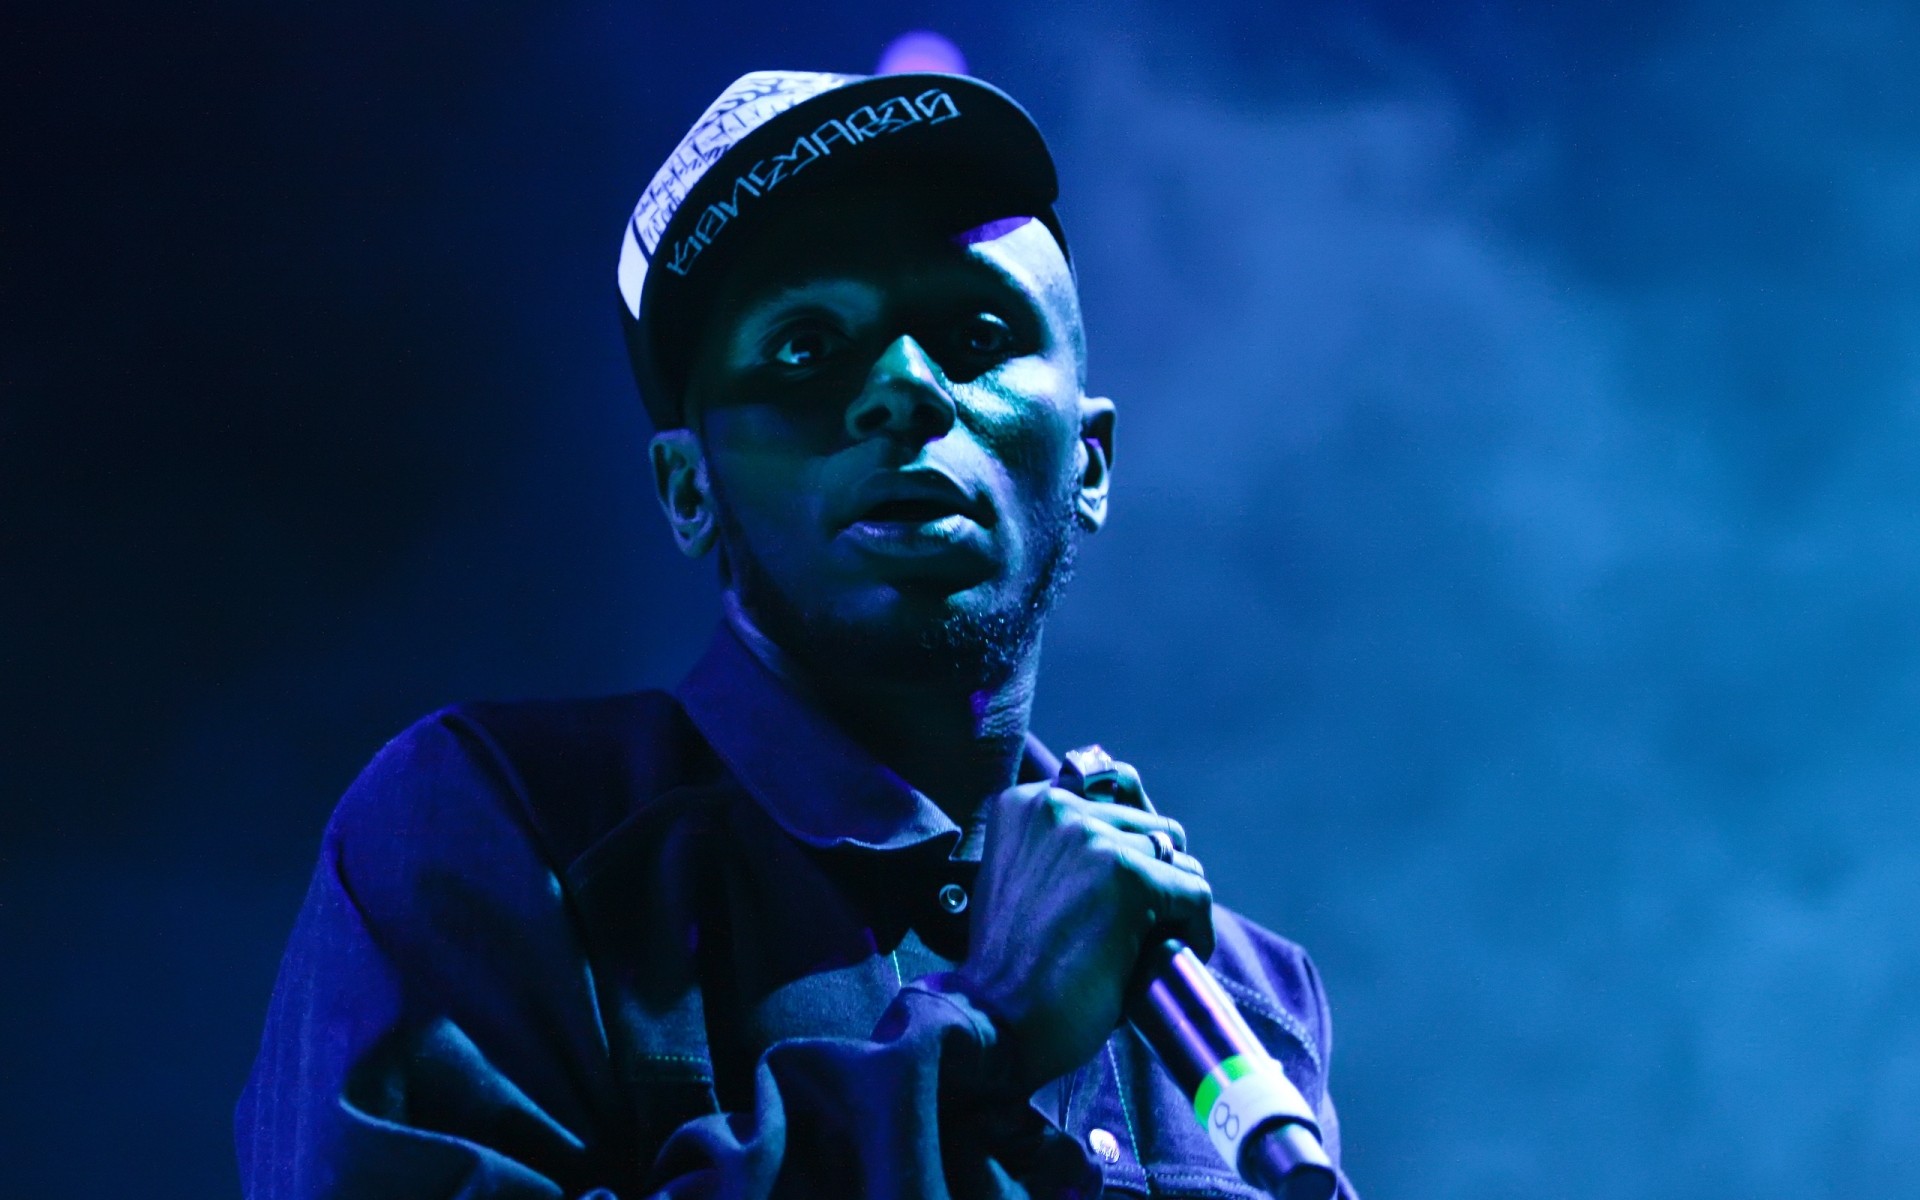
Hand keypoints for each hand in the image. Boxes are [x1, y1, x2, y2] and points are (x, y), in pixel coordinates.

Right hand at [949, 754, 1211, 1090]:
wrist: (996, 1024)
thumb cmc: (1012, 966)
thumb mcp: (1024, 880)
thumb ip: (1067, 847)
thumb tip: (1146, 832)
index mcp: (1025, 803)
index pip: (1114, 790)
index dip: (1131, 845)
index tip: (1122, 892)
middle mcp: (1056, 806)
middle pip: (1153, 827)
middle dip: (1155, 878)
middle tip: (1136, 930)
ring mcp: (1093, 838)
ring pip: (1179, 860)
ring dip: (1174, 906)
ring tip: (1151, 948)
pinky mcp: (1129, 876)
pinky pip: (1196, 894)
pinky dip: (1195, 934)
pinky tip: (1167, 964)